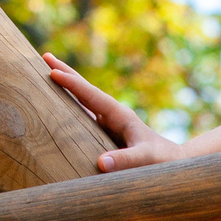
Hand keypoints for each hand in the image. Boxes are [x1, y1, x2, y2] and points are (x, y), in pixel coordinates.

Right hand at [44, 54, 182, 171]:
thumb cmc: (162, 161)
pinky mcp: (104, 135)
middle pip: (85, 90)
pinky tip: (56, 106)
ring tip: (46, 72)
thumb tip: (101, 163)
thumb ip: (126, 160)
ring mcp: (108, 124)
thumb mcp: (146, 159)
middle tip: (45, 56)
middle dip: (66, 74)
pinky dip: (69, 107)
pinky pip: (83, 118)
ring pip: (82, 101)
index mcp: (120, 115)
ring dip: (65, 88)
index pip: (92, 95)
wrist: (174, 164)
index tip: (52, 71)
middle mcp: (112, 115)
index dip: (73, 84)